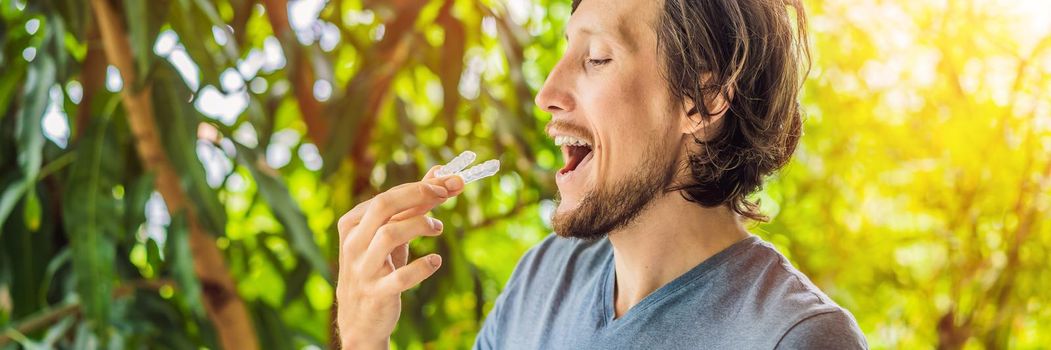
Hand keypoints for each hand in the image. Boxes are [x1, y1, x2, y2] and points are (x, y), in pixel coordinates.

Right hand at [335, 166, 464, 348]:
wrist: (359, 320)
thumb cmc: (377, 268)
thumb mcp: (389, 236)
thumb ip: (412, 206)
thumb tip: (439, 173)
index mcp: (352, 224)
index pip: (386, 197)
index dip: (419, 187)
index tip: (448, 182)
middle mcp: (353, 244)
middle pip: (383, 206)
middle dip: (418, 195)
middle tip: (445, 193)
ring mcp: (363, 269)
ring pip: (389, 235)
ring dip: (420, 225)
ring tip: (437, 227)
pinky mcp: (377, 293)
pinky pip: (400, 277)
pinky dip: (422, 267)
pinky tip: (435, 261)